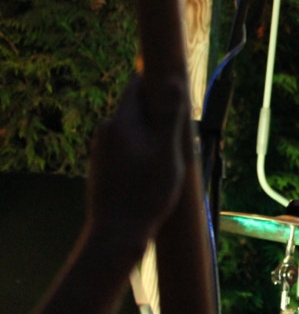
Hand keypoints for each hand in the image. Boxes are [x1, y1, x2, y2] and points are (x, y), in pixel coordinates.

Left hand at [86, 74, 188, 244]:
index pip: (137, 85)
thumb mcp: (168, 152)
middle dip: (159, 113)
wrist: (117, 233)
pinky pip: (126, 148)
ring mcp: (101, 151)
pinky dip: (142, 152)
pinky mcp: (102, 168)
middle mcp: (106, 132)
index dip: (158, 81)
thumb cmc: (146, 193)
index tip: (178, 89)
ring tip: (172, 159)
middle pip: (136, 108)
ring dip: (152, 136)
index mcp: (121, 122)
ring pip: (132, 131)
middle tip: (182, 133)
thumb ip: (170, 115)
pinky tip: (155, 174)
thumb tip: (173, 80)